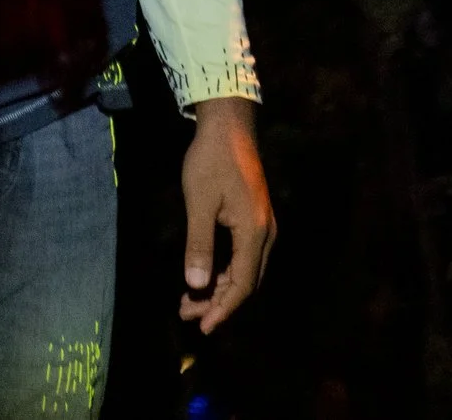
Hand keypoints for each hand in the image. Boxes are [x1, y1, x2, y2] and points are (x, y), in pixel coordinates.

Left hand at [180, 96, 274, 333]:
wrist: (229, 125)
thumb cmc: (210, 160)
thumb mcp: (199, 201)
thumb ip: (199, 244)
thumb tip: (195, 284)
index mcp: (254, 233)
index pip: (242, 285)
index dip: (222, 310)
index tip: (202, 328)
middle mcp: (265, 234)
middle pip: (246, 283)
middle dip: (217, 303)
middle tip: (186, 313)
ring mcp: (263, 226)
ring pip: (246, 271)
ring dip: (219, 288)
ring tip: (189, 300)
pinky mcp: (255, 219)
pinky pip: (244, 257)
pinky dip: (224, 271)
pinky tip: (203, 275)